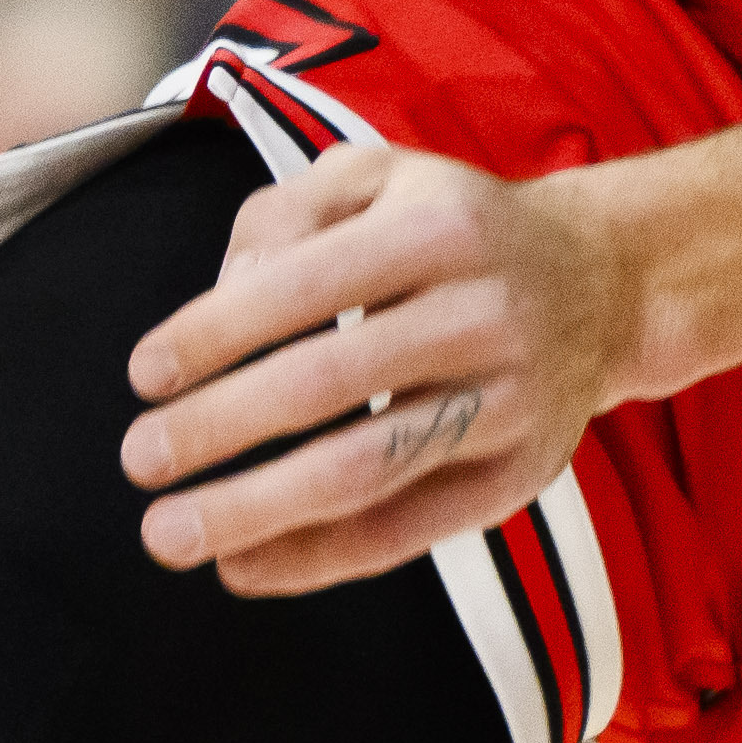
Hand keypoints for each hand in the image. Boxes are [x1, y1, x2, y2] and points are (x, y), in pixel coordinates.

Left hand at [119, 129, 741, 602]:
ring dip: (257, 511)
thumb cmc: (456, 227)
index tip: (143, 375)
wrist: (602, 279)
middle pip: (329, 383)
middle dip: (220, 429)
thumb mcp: (376, 176)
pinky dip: (319, 559)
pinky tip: (245, 566)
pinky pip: (408, 531)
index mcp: (436, 227)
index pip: (305, 286)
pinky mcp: (520, 474)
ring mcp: (507, 401)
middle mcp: (481, 313)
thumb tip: (219, 302)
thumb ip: (283, 217)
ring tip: (170, 533)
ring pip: (367, 470)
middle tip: (139, 459)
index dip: (215, 333)